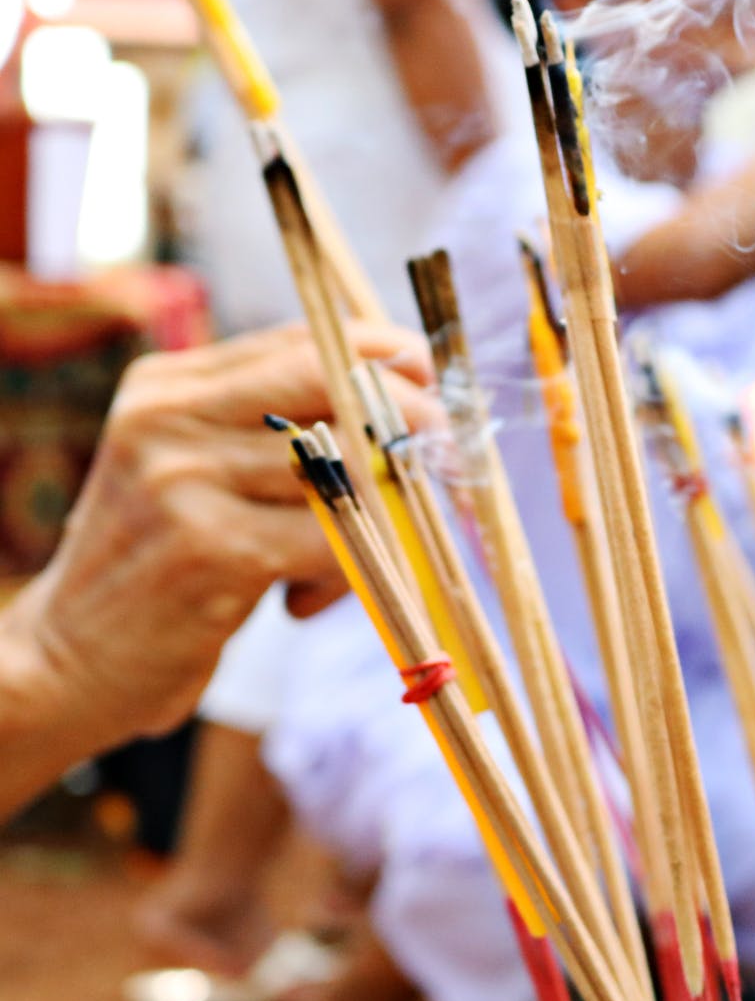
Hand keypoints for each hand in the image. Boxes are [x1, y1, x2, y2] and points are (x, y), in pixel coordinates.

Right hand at [3, 322, 435, 755]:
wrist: (68, 659)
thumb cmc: (162, 564)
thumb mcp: (197, 473)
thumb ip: (272, 429)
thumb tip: (405, 389)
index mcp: (167, 386)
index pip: (299, 341)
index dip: (380, 355)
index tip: (428, 377)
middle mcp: (167, 419)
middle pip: (330, 383)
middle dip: (404, 416)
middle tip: (439, 452)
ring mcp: (183, 480)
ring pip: (344, 473)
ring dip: (368, 523)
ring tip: (325, 570)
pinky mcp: (212, 549)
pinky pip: (334, 543)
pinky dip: (343, 574)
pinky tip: (298, 603)